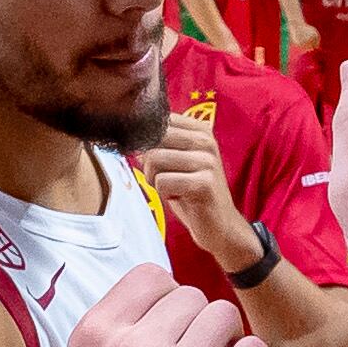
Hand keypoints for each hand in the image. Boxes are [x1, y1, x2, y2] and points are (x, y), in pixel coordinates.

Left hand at [138, 106, 266, 274]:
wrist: (220, 226)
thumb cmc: (191, 193)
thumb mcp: (174, 163)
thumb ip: (155, 145)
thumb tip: (127, 135)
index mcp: (199, 130)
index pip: (157, 120)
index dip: (143, 139)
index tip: (150, 159)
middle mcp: (206, 140)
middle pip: (153, 137)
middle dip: (147, 161)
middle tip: (160, 177)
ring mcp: (207, 161)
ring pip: (154, 159)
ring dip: (153, 179)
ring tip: (170, 188)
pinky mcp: (205, 183)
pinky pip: (162, 182)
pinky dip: (163, 193)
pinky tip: (178, 197)